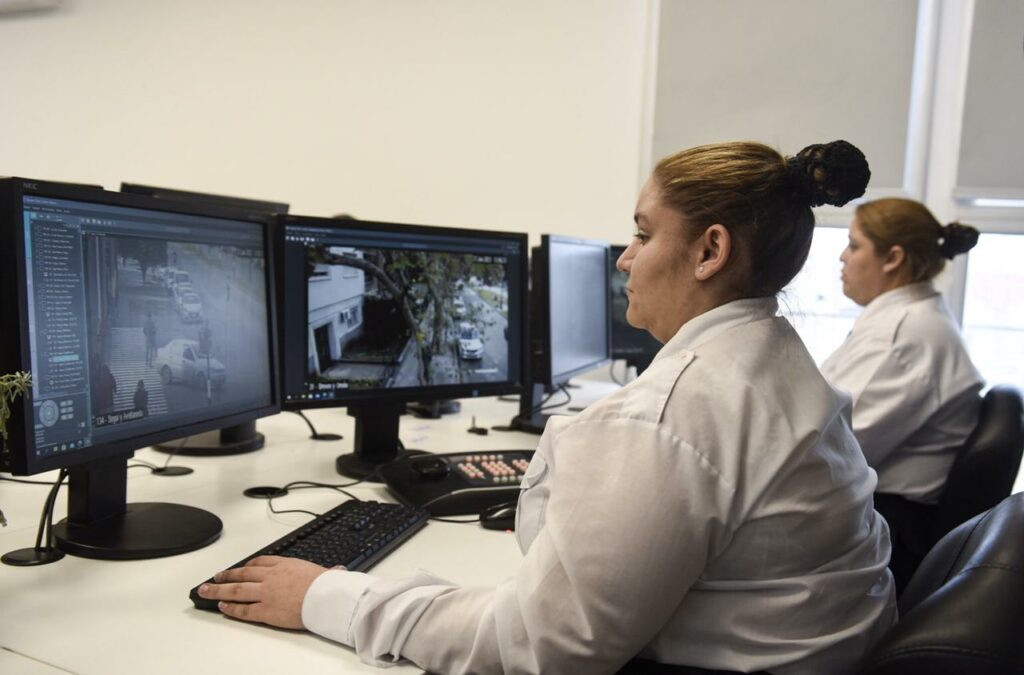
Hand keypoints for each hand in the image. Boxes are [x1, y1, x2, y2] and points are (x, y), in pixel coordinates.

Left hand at [197, 556, 329, 628]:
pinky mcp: (264, 611)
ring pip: (236, 590)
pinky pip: (243, 609)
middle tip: (215, 577)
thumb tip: (339, 571)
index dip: (248, 564)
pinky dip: (231, 608)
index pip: (261, 562)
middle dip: (226, 575)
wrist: (324, 597)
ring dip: (219, 590)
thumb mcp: (327, 573)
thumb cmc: (328, 585)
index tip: (243, 566)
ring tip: (207, 590)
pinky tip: (222, 608)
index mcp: (285, 564)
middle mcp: (271, 577)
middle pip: (243, 574)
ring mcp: (265, 593)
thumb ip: (328, 572)